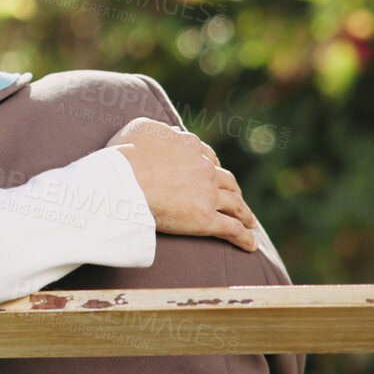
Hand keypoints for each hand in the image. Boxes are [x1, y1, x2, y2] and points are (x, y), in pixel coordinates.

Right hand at [108, 117, 256, 250]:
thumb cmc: (124, 156)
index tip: (213, 175)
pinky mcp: (206, 219)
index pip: (208, 157)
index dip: (213, 167)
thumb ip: (160, 128)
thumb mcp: (140, 128)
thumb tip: (171, 131)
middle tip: (234, 197)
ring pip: (235, 204)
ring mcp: (208, 194)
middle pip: (226, 179)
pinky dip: (244, 237)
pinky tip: (250, 245)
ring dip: (244, 213)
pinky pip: (231, 229)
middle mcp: (204, 168)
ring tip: (249, 221)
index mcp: (190, 146)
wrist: (123, 181)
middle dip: (233, 189)